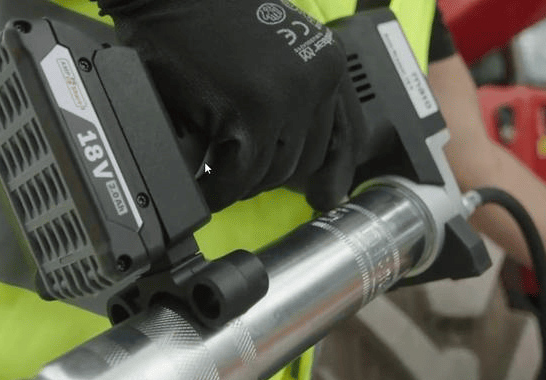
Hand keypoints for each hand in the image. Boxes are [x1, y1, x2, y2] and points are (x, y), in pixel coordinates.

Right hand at [98, 0, 360, 210]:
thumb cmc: (205, 16)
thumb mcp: (271, 46)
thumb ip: (293, 90)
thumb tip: (316, 169)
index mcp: (326, 61)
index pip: (343, 136)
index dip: (331, 172)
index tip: (323, 196)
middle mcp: (316, 79)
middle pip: (302, 161)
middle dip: (266, 175)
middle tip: (233, 173)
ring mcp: (284, 96)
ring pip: (268, 174)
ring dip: (238, 183)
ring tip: (212, 174)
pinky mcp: (247, 112)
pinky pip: (235, 176)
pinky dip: (216, 189)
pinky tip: (202, 184)